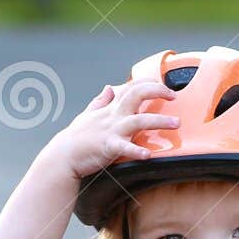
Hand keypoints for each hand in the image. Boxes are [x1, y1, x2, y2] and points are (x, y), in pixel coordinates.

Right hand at [42, 79, 180, 182]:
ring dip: (159, 121)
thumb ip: (101, 101)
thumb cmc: (76, 137)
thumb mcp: (88, 114)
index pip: (131, 87)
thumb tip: (109, 88)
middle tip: (174, 95)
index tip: (164, 86)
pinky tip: (148, 154)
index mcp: (111, 108)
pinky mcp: (108, 147)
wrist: (63, 156)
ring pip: (139, 120)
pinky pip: (125, 148)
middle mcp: (114, 116)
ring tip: (175, 123)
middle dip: (157, 92)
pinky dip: (136, 151)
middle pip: (137, 95)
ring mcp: (112, 131)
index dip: (149, 83)